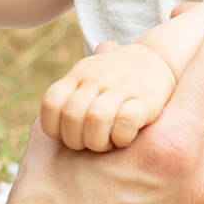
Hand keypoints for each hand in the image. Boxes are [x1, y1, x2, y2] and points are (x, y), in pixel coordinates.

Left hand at [42, 42, 179, 150]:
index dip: (54, 128)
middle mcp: (96, 78)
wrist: (160, 59)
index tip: (67, 136)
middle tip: (90, 144)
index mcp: (78, 74)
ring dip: (98, 141)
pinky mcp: (146, 99)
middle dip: (77, 140)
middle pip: (72, 116)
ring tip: (107, 144)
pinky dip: (122, 137)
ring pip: (96, 119)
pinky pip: (125, 121)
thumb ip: (68, 96)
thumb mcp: (89, 76)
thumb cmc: (118, 78)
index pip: (51, 104)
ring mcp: (121, 87)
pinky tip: (126, 138)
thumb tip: (43, 132)